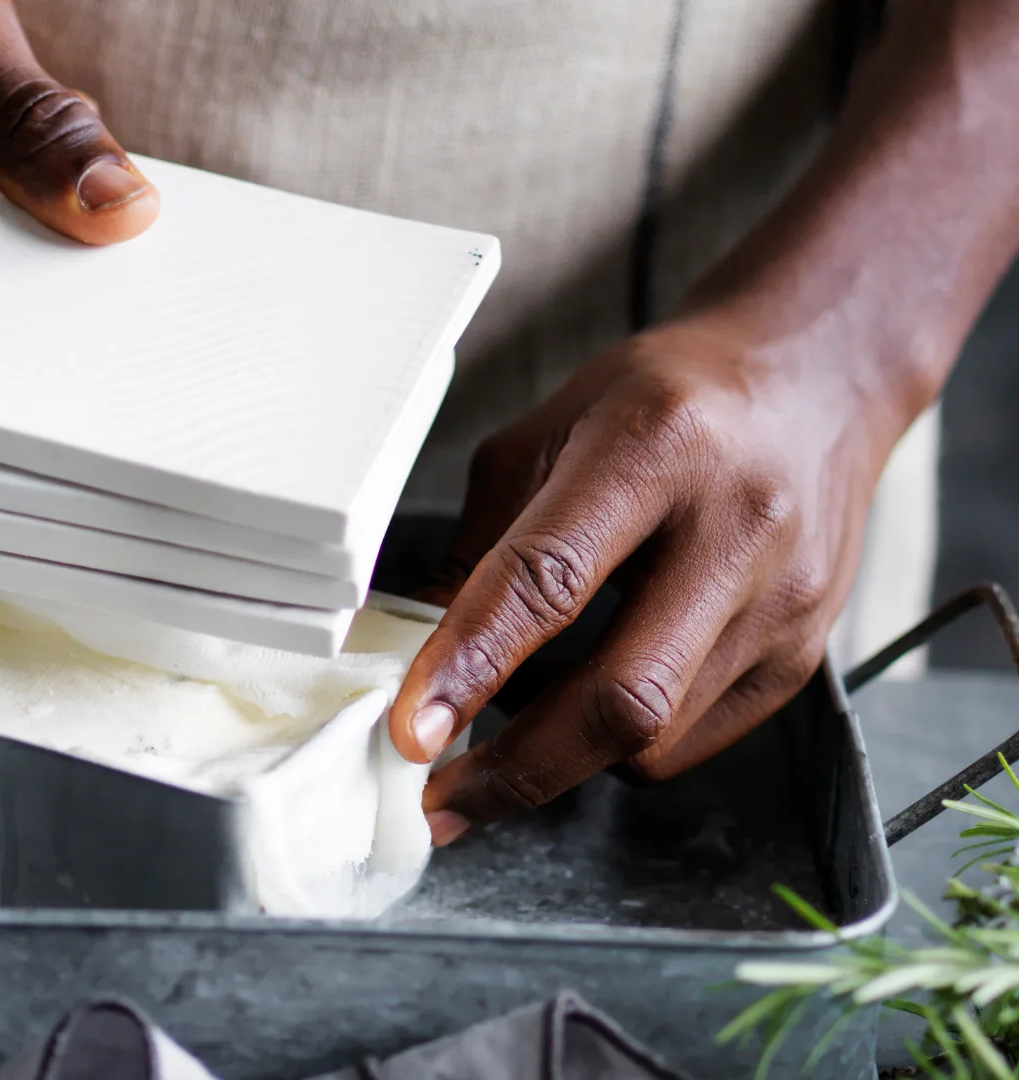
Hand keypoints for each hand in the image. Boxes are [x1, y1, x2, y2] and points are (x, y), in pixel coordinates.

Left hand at [385, 313, 907, 844]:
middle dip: (516, 769)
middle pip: (622, 697)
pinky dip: (620, 744)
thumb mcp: (550, 432)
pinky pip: (690, 741)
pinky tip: (589, 697)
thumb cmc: (668, 399)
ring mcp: (782, 601)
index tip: (411, 732)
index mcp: (655, 448)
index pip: (550, 580)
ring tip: (510, 722)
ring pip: (653, 738)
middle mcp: (734, 528)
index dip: (471, 664)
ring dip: (560, 756)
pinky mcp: (803, 653)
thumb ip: (483, 543)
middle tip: (438, 801)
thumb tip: (414, 654)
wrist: (817, 380)